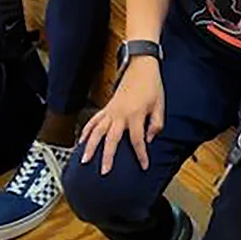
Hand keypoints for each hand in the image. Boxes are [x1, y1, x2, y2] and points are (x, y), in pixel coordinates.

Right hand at [79, 58, 163, 173]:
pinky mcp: (105, 108)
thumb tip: (149, 139)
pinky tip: (80, 142)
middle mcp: (120, 115)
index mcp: (135, 115)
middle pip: (111, 139)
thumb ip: (156, 124)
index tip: (144, 166)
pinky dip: (85, 132)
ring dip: (90, 146)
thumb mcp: (160, 105)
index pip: (137, 140)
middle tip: (104, 171)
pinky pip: (93, 121)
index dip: (141, 154)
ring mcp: (110, 112)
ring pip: (96, 131)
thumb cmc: (152, 86)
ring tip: (84, 160)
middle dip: (107, 156)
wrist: (140, 68)